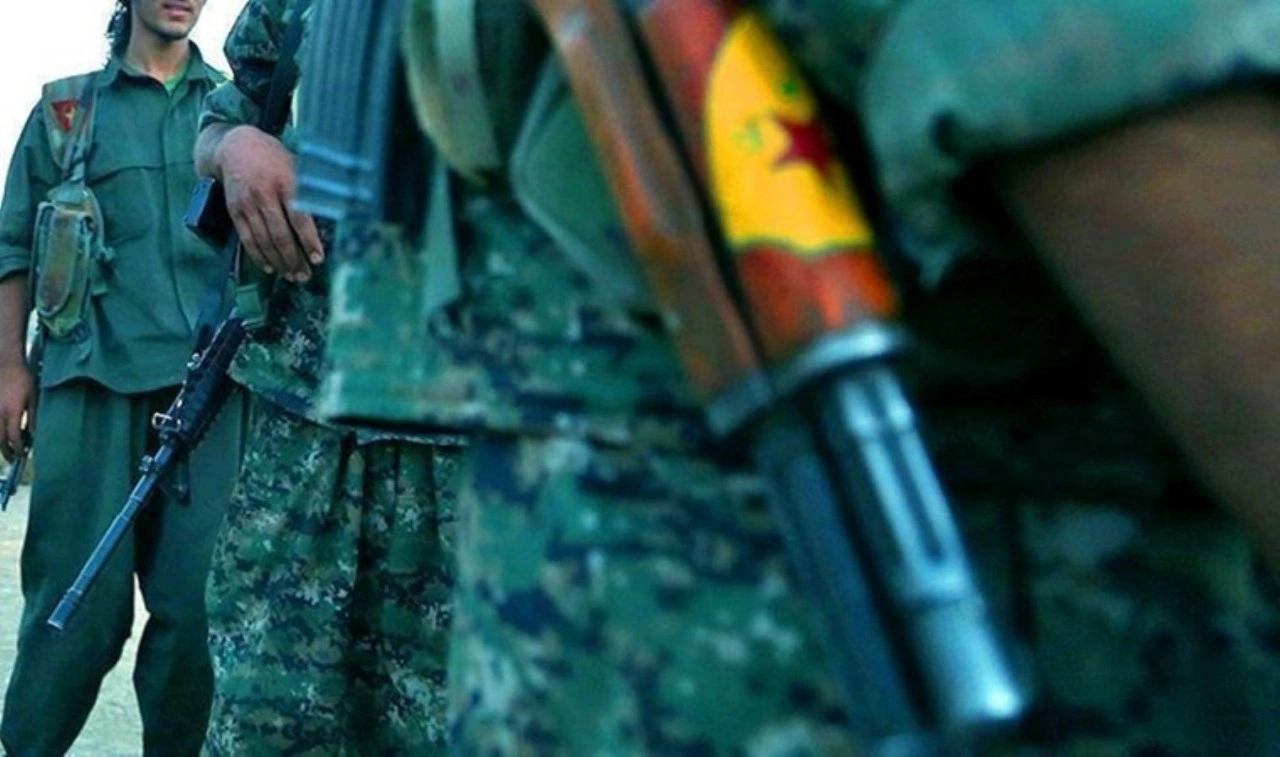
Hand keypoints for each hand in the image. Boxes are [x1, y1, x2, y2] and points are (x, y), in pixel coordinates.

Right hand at [0, 362, 33, 461]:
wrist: (6, 363)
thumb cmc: (22, 379)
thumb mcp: (33, 397)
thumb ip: (33, 416)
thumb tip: (34, 433)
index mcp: (13, 412)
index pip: (13, 437)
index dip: (17, 448)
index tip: (22, 453)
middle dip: (5, 451)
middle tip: (12, 459)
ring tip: (5, 450)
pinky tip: (1, 436)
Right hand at [216, 125, 324, 281]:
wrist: (235, 147)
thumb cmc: (274, 158)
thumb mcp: (296, 166)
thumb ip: (309, 189)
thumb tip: (335, 210)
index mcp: (285, 183)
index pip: (300, 218)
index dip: (309, 241)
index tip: (318, 259)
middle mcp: (265, 195)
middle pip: (281, 235)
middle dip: (294, 259)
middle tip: (305, 276)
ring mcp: (248, 204)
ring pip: (264, 241)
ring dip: (278, 262)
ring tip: (291, 276)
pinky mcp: (235, 211)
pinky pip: (247, 238)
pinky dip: (258, 255)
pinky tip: (269, 267)